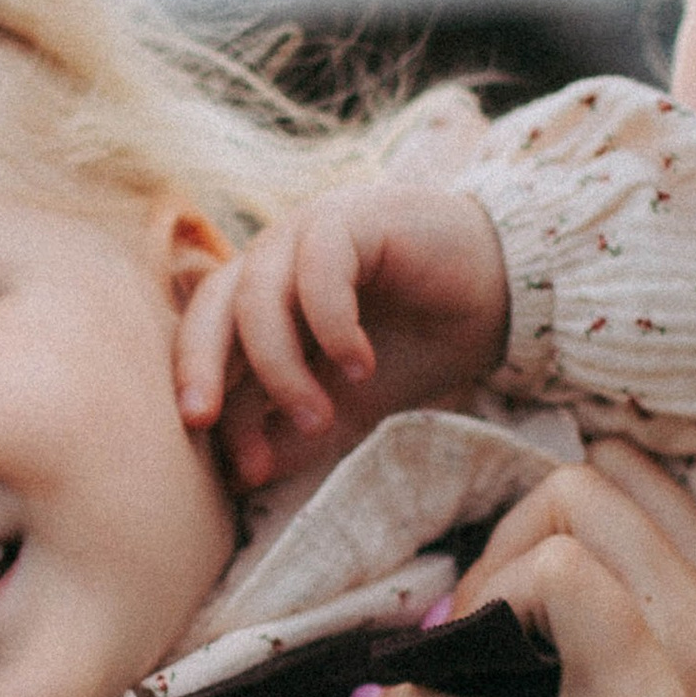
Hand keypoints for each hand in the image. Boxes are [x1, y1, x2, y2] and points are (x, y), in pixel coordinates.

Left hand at [175, 181, 508, 491]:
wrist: (496, 295)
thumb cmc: (414, 346)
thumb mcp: (349, 405)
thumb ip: (297, 434)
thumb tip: (240, 479)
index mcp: (259, 303)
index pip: (208, 348)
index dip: (213, 408)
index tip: (241, 471)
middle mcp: (273, 263)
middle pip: (211, 309)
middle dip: (199, 367)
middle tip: (202, 421)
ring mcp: (307, 235)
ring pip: (259, 295)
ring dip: (281, 366)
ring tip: (319, 417)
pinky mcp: (351, 218)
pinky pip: (319, 269)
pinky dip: (331, 324)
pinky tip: (361, 366)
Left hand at [358, 443, 695, 696]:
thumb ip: (632, 576)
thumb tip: (497, 530)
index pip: (618, 469)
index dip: (541, 508)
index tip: (513, 570)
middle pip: (576, 496)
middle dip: (497, 548)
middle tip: (471, 623)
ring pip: (552, 569)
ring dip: (475, 609)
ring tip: (457, 664)